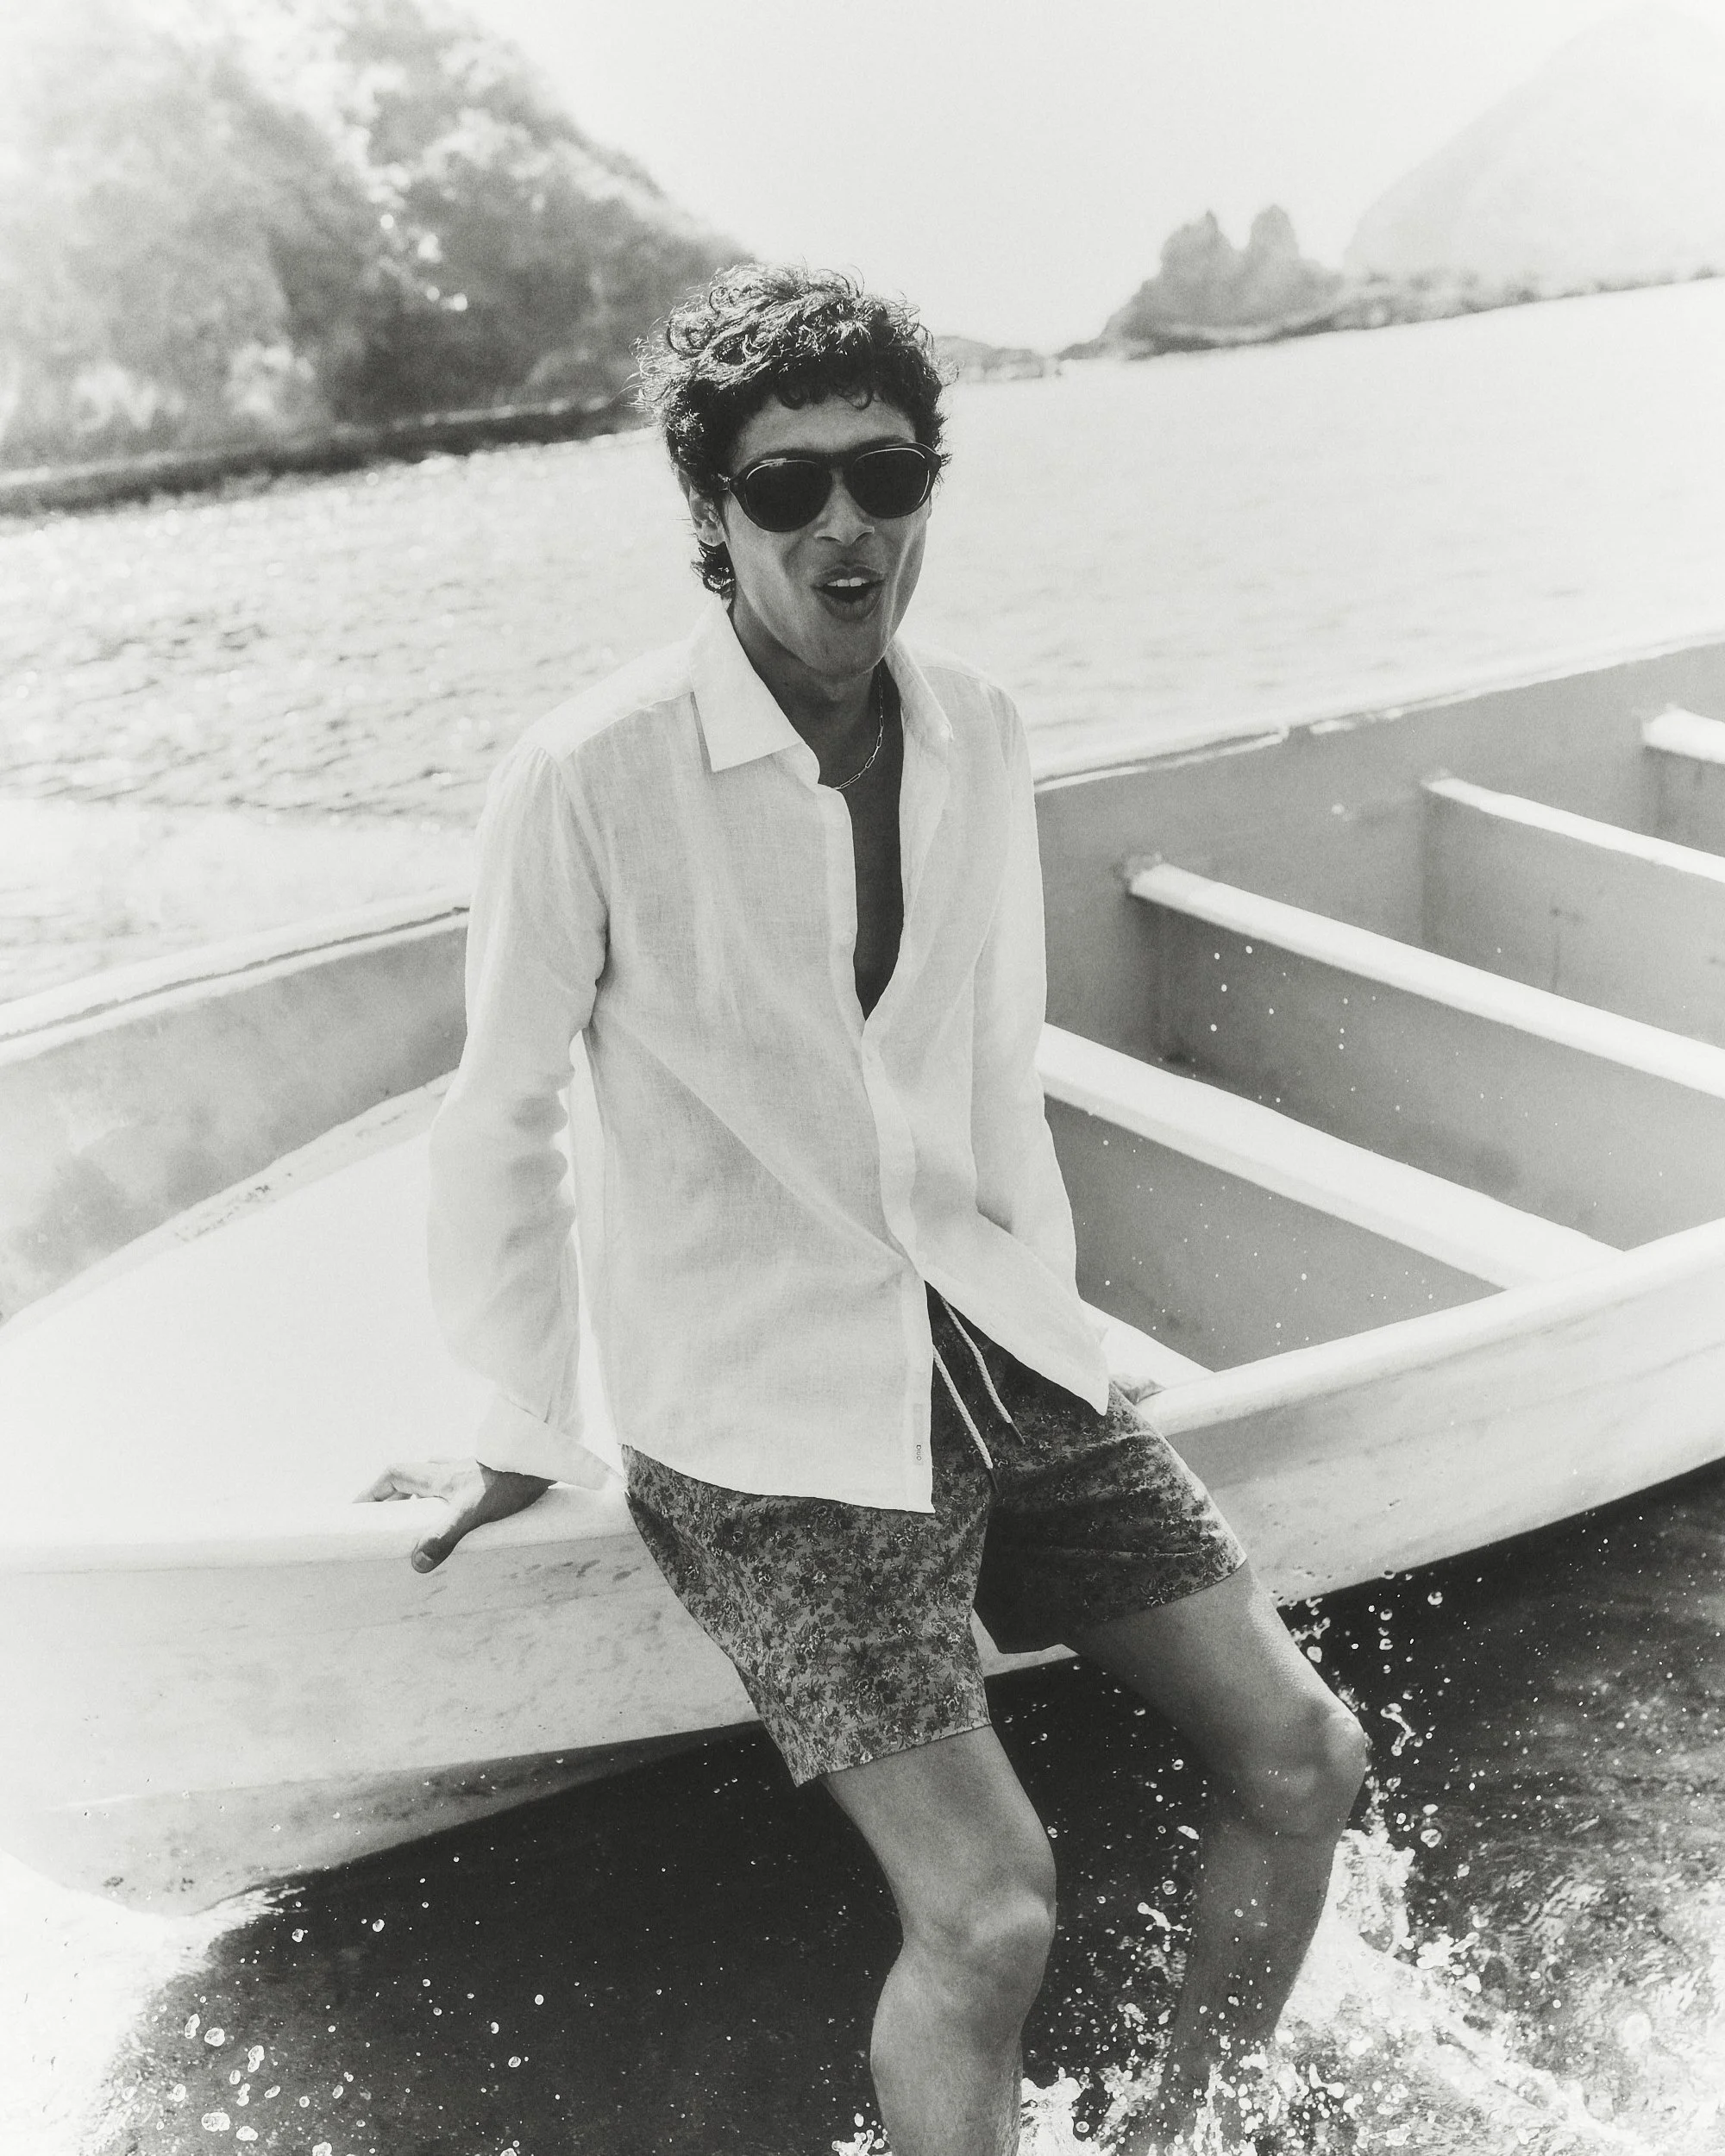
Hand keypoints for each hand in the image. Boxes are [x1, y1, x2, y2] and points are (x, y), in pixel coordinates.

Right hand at [357, 1458, 552, 1571]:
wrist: (539, 1464)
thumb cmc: (504, 1484)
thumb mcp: (469, 1512)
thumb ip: (443, 1536)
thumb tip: (417, 1563)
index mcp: (430, 1475)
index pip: (387, 1479)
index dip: (367, 1495)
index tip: (353, 1516)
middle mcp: (440, 1471)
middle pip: (402, 1486)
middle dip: (386, 1507)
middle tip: (377, 1534)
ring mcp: (458, 1475)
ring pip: (424, 1489)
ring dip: (411, 1508)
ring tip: (407, 1537)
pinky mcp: (476, 1483)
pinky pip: (444, 1495)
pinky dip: (436, 1510)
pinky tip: (444, 1528)